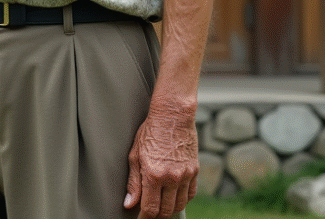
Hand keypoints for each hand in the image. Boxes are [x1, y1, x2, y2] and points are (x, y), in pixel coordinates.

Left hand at [123, 100, 198, 218]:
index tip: (140, 218)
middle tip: (149, 214)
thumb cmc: (150, 132)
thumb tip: (129, 204)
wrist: (173, 116)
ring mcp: (185, 175)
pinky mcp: (194, 171)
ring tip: (160, 206)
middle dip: (156, 216)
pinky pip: (190, 194)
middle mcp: (171, 177)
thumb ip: (133, 182)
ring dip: (169, 209)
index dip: (144, 218)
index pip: (150, 208)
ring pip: (179, 205)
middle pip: (165, 210)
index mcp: (154, 174)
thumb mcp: (135, 155)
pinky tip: (174, 197)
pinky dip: (182, 199)